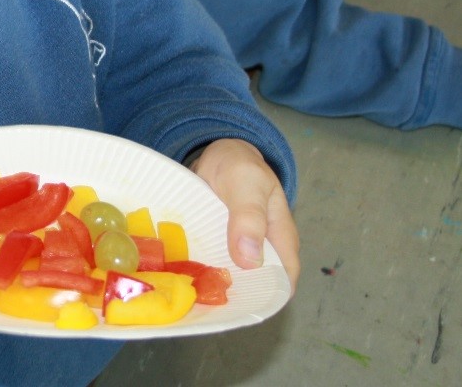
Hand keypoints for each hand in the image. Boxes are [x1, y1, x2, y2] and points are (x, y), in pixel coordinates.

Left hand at [188, 139, 300, 292]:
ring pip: (229, 275)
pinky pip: (209, 261)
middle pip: (254, 283)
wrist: (218, 151)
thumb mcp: (246, 183)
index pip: (282, 279)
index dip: (267, 297)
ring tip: (187, 293)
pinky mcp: (215, 243)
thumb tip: (251, 261)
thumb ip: (249, 217)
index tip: (239, 308)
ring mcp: (236, 247)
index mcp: (280, 238)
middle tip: (204, 303)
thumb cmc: (239, 166)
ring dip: (212, 282)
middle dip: (233, 295)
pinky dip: (197, 267)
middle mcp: (261, 249)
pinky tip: (179, 274)